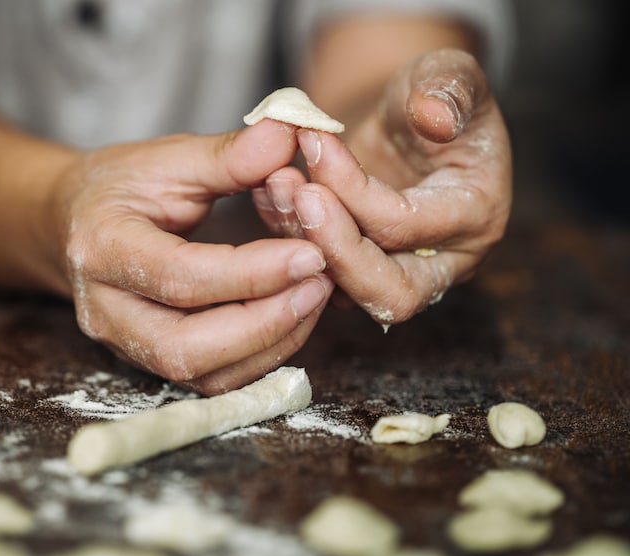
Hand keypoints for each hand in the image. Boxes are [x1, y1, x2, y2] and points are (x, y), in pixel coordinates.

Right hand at [54, 120, 333, 394]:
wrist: (75, 225)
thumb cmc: (121, 187)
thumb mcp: (167, 158)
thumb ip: (228, 154)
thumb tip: (290, 134)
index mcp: (102, 247)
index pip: (179, 276)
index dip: (251, 272)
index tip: (311, 253)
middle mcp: (105, 309)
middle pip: (184, 346)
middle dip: (263, 323)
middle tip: (319, 284)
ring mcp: (124, 344)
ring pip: (202, 374)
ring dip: (270, 343)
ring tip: (314, 296)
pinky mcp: (150, 361)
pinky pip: (211, 379)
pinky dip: (260, 355)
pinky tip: (292, 317)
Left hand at [254, 48, 511, 327]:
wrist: (403, 119)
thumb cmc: (430, 95)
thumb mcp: (448, 73)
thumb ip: (450, 86)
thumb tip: (436, 113)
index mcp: (477, 215)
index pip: (408, 225)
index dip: (354, 189)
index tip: (313, 142)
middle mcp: (444, 260)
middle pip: (390, 293)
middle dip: (335, 248)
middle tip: (298, 194)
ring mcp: (398, 272)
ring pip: (346, 291)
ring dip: (303, 242)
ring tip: (276, 182)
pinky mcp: (357, 272)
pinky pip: (318, 273)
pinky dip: (287, 236)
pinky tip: (268, 191)